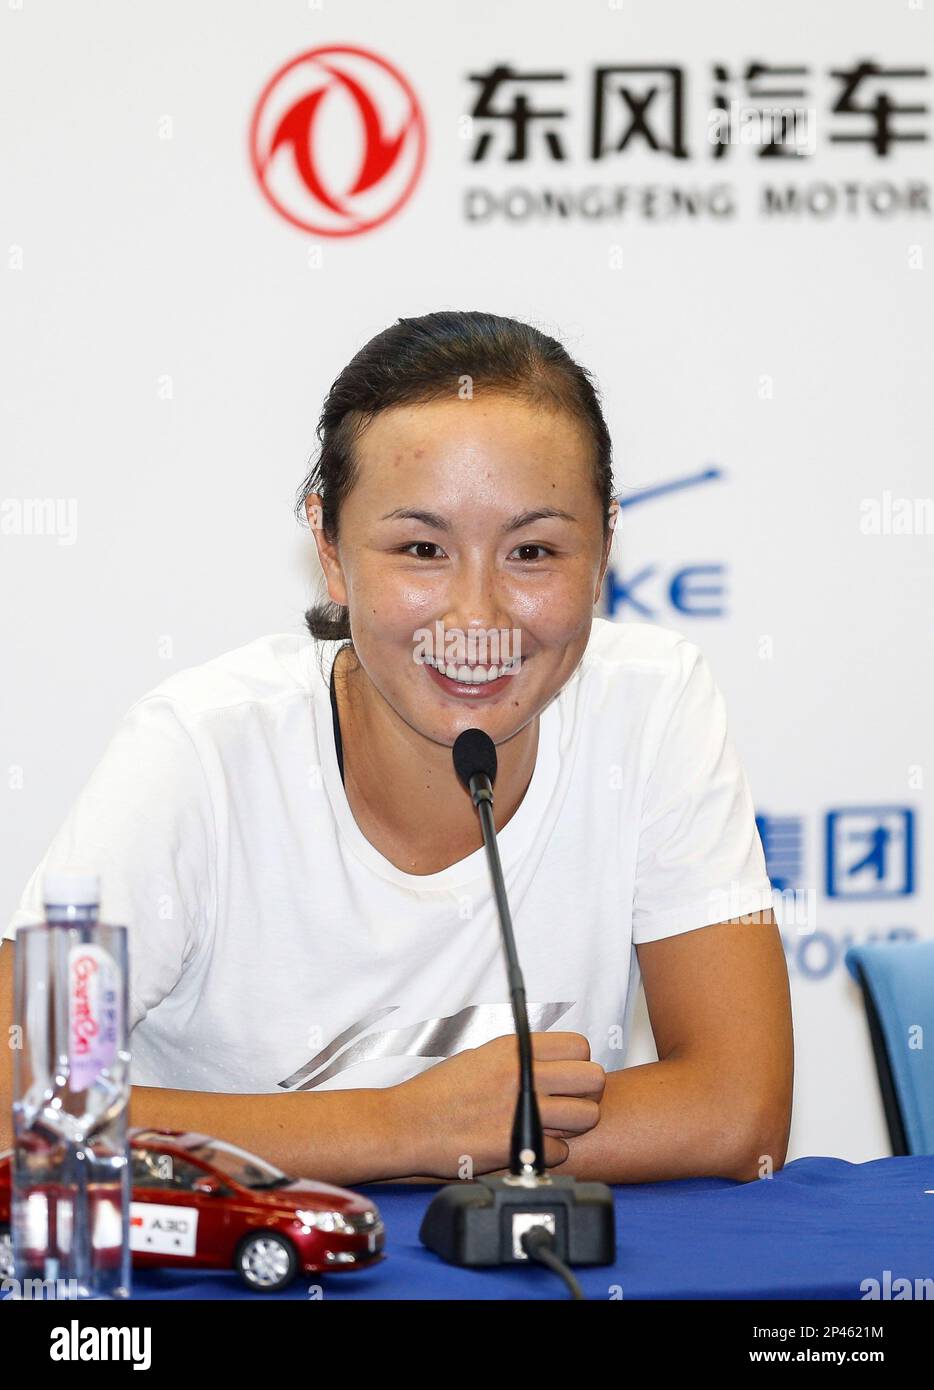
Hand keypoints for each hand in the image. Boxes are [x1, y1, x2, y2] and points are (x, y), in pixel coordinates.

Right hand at [388, 1031, 604, 1178]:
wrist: (408, 1125)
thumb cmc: (440, 1091)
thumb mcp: (481, 1056)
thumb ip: (520, 1056)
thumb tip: (553, 1061)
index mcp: (515, 1048)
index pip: (579, 1046)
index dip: (578, 1063)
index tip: (567, 1076)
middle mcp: (523, 1075)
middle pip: (593, 1079)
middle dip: (586, 1094)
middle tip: (568, 1103)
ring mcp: (523, 1111)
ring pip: (586, 1117)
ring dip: (574, 1127)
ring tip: (552, 1128)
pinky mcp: (518, 1146)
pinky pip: (561, 1152)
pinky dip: (549, 1154)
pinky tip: (528, 1147)